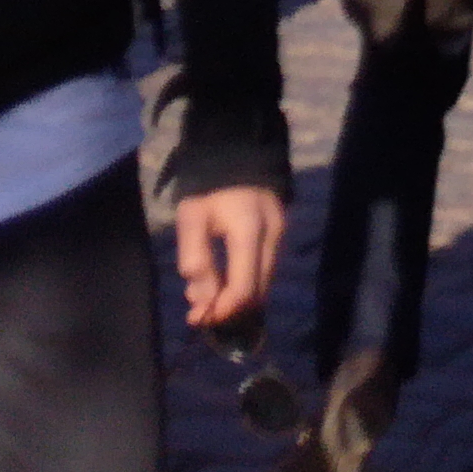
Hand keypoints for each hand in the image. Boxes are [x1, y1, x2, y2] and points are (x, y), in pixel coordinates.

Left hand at [176, 186, 285, 331]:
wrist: (236, 154)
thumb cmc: (208, 189)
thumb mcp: (192, 219)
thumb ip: (197, 259)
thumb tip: (204, 301)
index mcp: (249, 231)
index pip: (243, 288)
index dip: (221, 310)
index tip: (198, 318)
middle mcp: (272, 237)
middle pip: (257, 292)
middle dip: (228, 307)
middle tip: (199, 308)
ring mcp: (280, 235)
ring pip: (263, 284)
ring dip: (236, 296)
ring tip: (207, 291)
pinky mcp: (280, 234)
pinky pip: (265, 270)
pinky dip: (245, 281)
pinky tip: (223, 278)